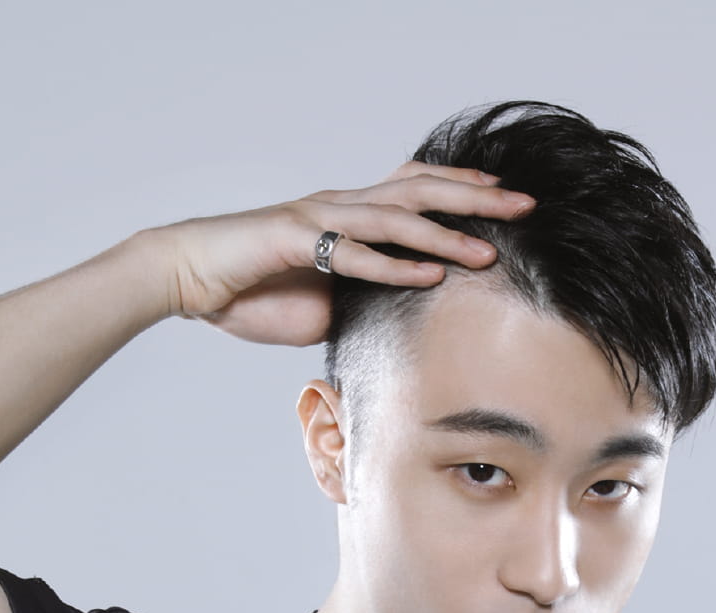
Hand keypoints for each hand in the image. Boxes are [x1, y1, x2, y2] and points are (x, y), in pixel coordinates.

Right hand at [146, 162, 536, 345]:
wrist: (190, 279)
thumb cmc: (249, 290)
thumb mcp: (319, 300)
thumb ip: (358, 300)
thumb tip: (392, 322)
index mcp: (346, 215)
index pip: (414, 189)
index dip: (460, 188)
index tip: (505, 197)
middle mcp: (339, 207)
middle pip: (419, 192)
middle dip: (476, 200)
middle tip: (525, 206)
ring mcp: (319, 219)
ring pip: (396, 219)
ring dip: (446, 234)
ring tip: (489, 249)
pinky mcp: (296, 242)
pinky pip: (356, 254)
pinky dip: (397, 265)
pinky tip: (432, 273)